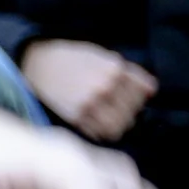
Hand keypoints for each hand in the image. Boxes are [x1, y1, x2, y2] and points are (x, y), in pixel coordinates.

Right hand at [18, 37, 157, 143]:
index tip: (126, 98)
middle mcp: (104, 86)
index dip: (136, 98)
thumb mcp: (102, 56)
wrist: (37, 63)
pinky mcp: (75, 116)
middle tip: (114, 110)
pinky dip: (100, 132)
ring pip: (118, 126)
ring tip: (106, 119)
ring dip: (115, 125)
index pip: (141, 93)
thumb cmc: (71, 59)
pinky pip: (99, 133)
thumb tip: (152, 90)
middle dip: (126, 113)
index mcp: (114, 69)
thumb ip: (129, 73)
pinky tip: (93, 123)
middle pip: (131, 112)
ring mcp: (90, 102)